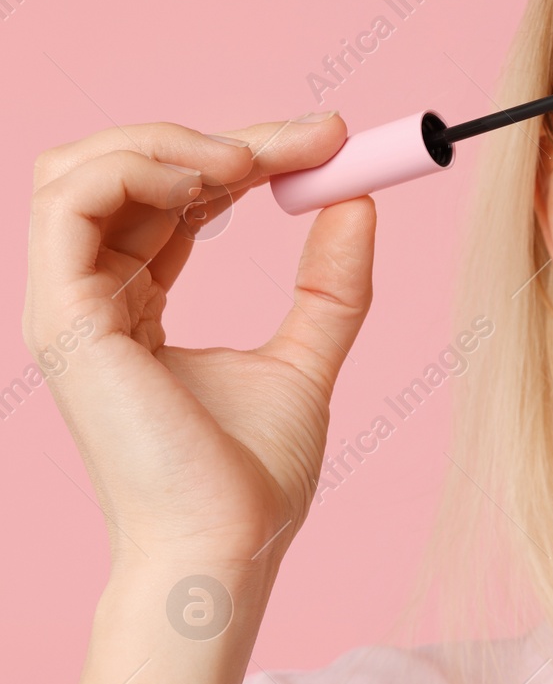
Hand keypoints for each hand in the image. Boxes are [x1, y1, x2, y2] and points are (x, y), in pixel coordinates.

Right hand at [22, 113, 372, 568]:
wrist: (226, 545)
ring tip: (256, 161)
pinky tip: (219, 179)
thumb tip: (358, 202)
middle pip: (132, 170)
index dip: (247, 156)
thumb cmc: (250, 477)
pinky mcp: (63, 314)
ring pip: (83, 169)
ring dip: (173, 141)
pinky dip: (141, 166)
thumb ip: (329, 285)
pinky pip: (72, 199)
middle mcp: (93, 297)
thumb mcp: (306, 358)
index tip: (328, 142)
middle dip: (224, 139)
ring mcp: (70, 304)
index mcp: (137, 305)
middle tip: (315, 138)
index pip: (176, 200)